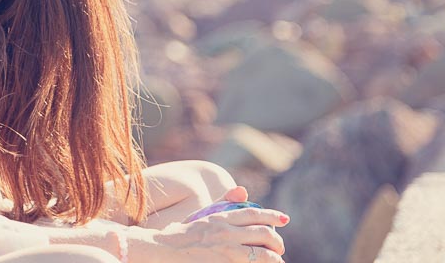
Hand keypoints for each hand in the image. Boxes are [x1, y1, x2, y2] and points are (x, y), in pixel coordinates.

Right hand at [129, 206, 288, 262]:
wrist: (160, 250)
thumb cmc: (179, 236)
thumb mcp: (201, 216)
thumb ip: (222, 203)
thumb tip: (243, 189)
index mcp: (220, 217)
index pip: (254, 213)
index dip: (272, 215)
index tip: (285, 219)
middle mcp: (226, 232)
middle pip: (263, 233)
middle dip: (277, 242)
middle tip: (280, 249)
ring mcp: (225, 250)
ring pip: (261, 253)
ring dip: (274, 258)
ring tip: (277, 261)